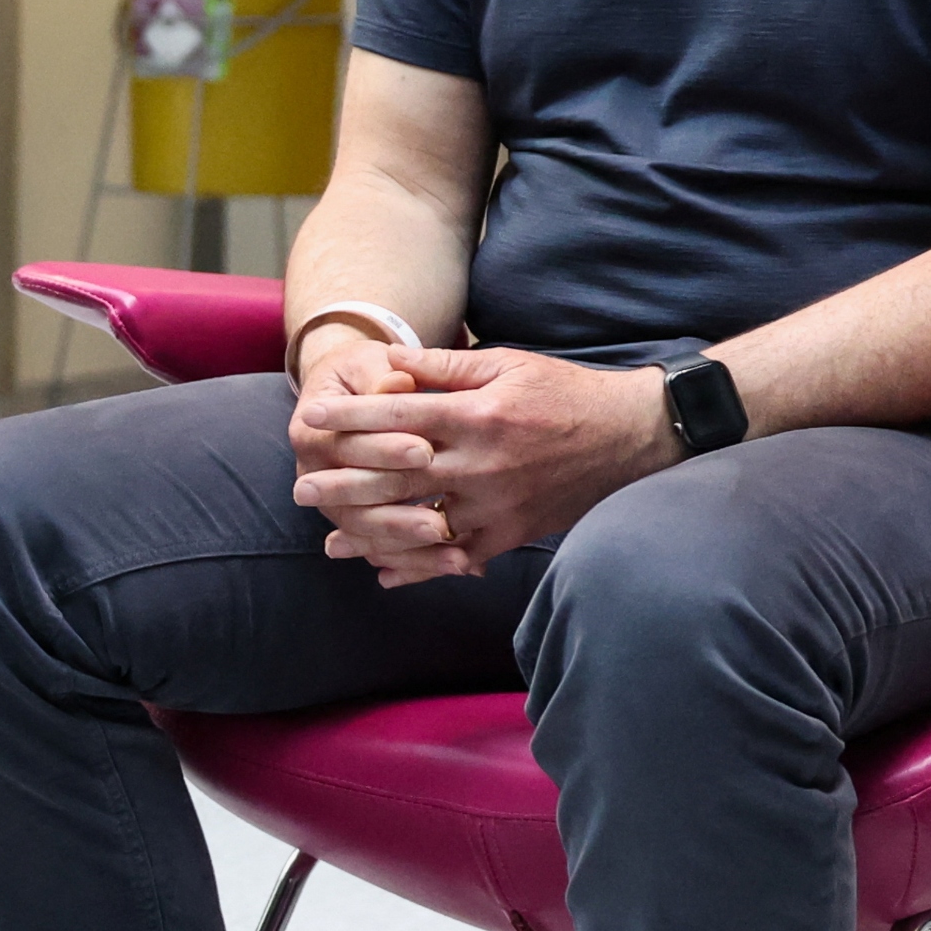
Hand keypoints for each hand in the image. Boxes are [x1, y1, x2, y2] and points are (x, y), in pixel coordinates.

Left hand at [293, 344, 677, 585]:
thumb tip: (388, 358)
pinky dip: (419, 568)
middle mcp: (481, 464)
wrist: (629, 437)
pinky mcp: (511, 533)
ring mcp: (496, 504)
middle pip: (398, 476)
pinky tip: (384, 573)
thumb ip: (445, 365)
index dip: (350, 417)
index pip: (398, 417)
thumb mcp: (507, 364)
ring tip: (331, 541)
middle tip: (301, 490)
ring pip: (421, 525)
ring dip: (371, 535)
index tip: (310, 419)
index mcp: (477, 415)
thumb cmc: (563, 392)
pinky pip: (456, 556)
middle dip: (344, 483)